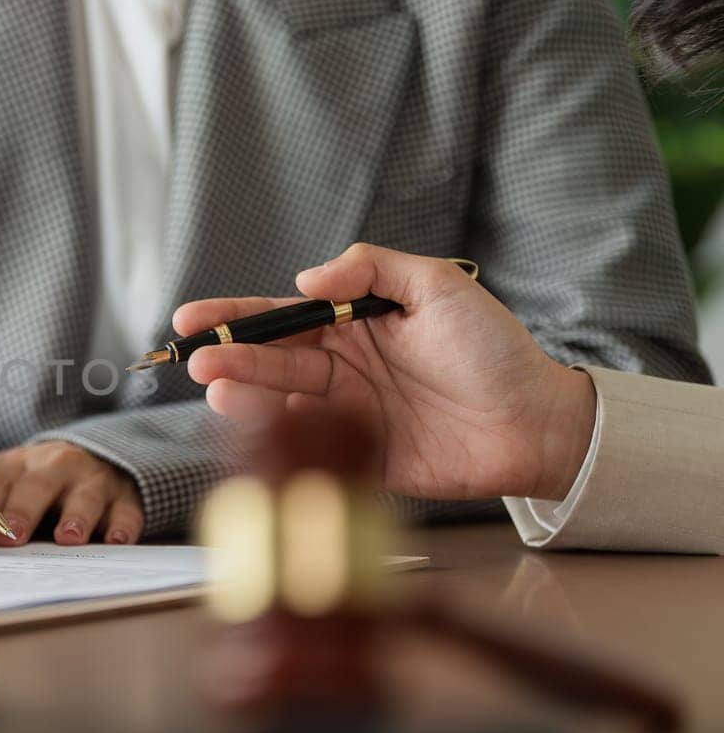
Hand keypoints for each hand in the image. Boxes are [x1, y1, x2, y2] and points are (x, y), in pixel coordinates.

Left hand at [0, 441, 143, 546]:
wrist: (99, 461)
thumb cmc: (39, 485)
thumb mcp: (10, 485)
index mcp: (19, 464)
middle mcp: (56, 465)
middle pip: (38, 485)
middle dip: (24, 510)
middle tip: (12, 537)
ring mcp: (93, 478)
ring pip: (85, 495)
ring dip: (76, 516)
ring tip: (67, 538)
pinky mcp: (125, 496)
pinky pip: (126, 510)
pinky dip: (123, 525)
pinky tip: (116, 540)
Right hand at [172, 244, 596, 501]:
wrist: (540, 423)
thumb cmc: (495, 351)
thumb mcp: (439, 288)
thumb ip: (372, 271)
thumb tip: (306, 280)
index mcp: (355, 328)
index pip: (283, 318)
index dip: (235, 318)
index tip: (193, 320)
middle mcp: (342, 371)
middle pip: (271, 362)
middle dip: (229, 360)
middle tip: (197, 363)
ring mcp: (347, 418)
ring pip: (280, 406)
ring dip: (244, 398)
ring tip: (217, 392)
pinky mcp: (359, 461)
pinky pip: (310, 452)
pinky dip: (278, 445)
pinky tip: (255, 432)